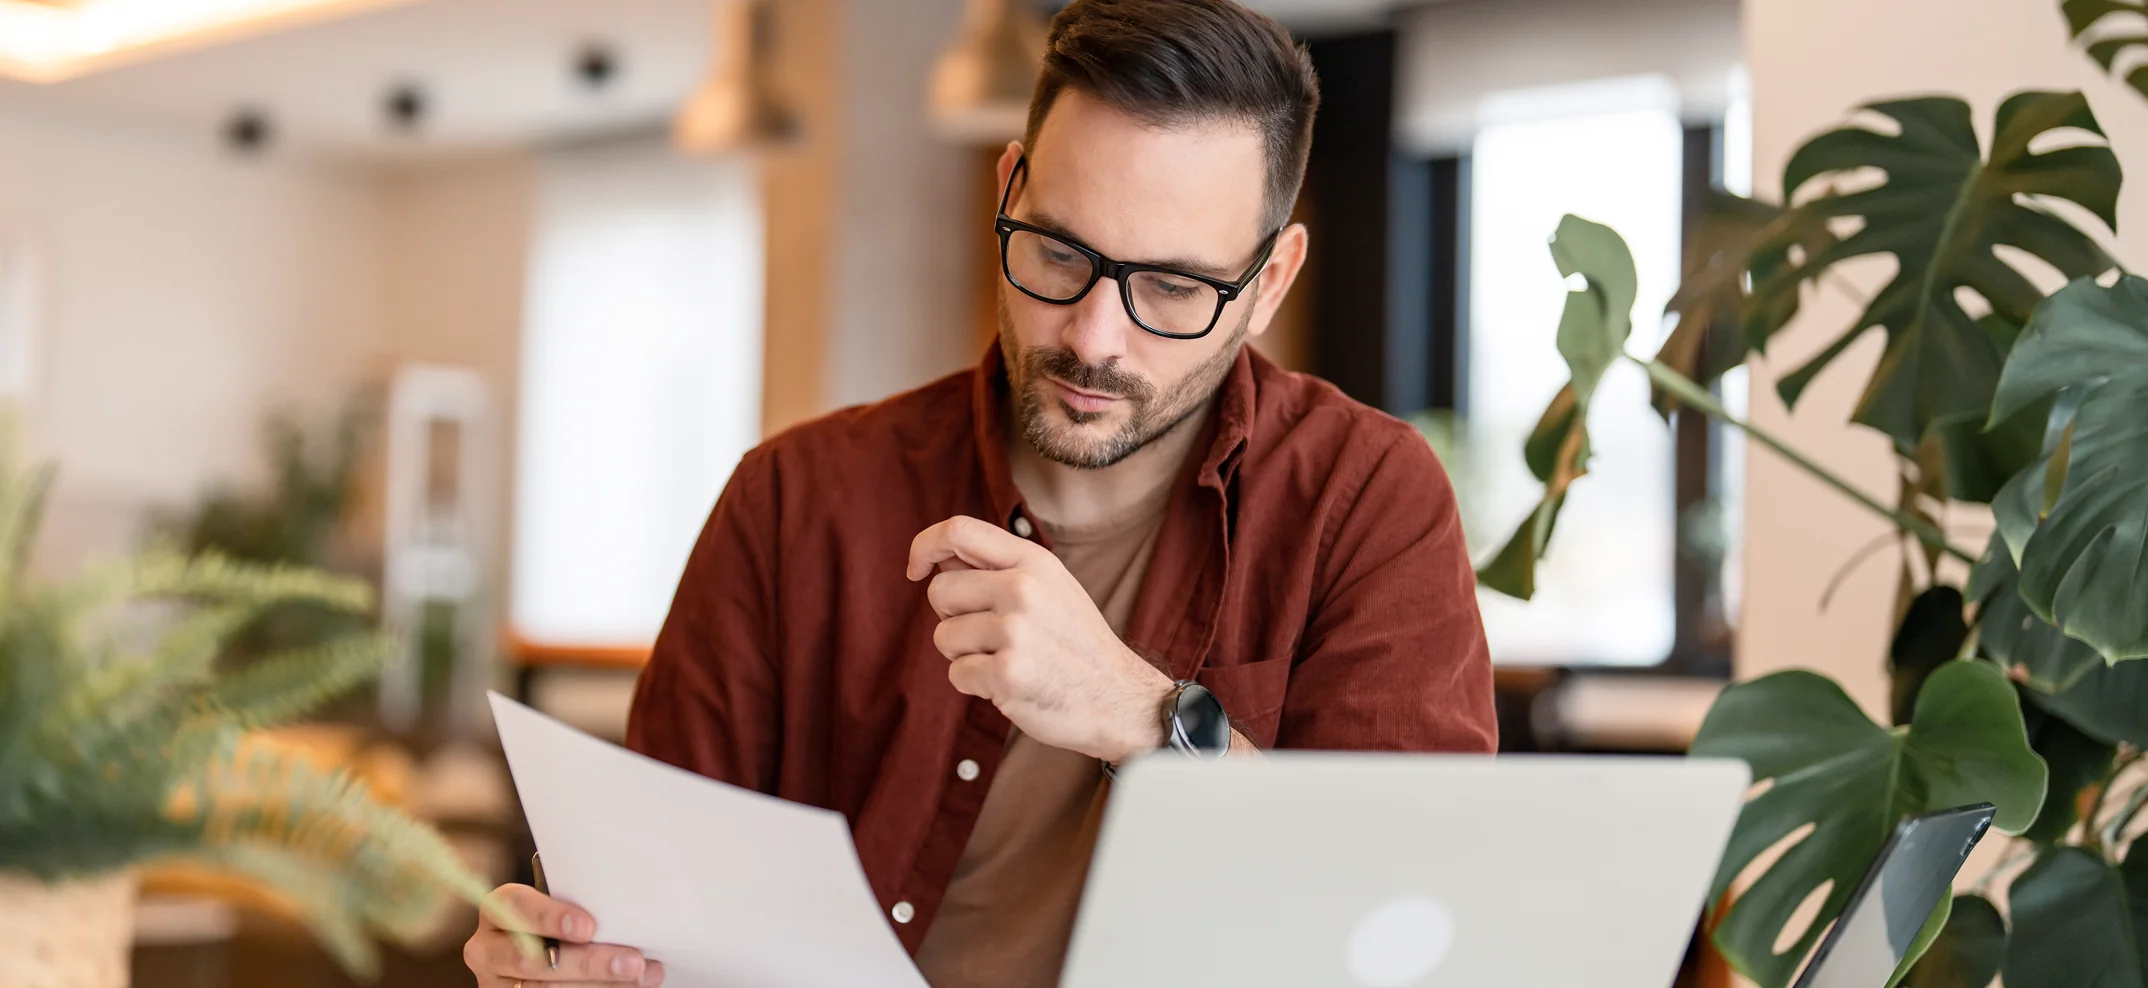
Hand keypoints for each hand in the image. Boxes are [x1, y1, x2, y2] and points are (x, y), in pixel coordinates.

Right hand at [464, 883, 664, 986]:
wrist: (542, 948)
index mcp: (499, 911)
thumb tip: (631, 913)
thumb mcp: (560, 908)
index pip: (515, 906)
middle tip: (633, 962)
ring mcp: (498, 983)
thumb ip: (580, 907)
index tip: (588, 927)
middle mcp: (488, 950)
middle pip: (531, 959)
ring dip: (599, 986)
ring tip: (640, 976)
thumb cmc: (558, 923)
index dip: (549, 916)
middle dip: (587, 963)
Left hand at [908, 515, 1173, 763]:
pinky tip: (1008, 684)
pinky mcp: (1008, 674)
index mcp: (1032, 561)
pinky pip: (957, 674)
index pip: (957, 530)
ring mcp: (1016, 631)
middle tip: (990, 635)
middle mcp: (1022, 588)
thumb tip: (939, 558)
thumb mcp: (1050, 586)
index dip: (924, 546)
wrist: (1117, 697)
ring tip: (1006, 659)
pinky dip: (975, 685)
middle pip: (940, 590)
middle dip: (952, 617)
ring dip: (965, 655)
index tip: (916, 569)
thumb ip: (999, 568)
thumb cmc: (1075, 642)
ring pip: (943, 636)